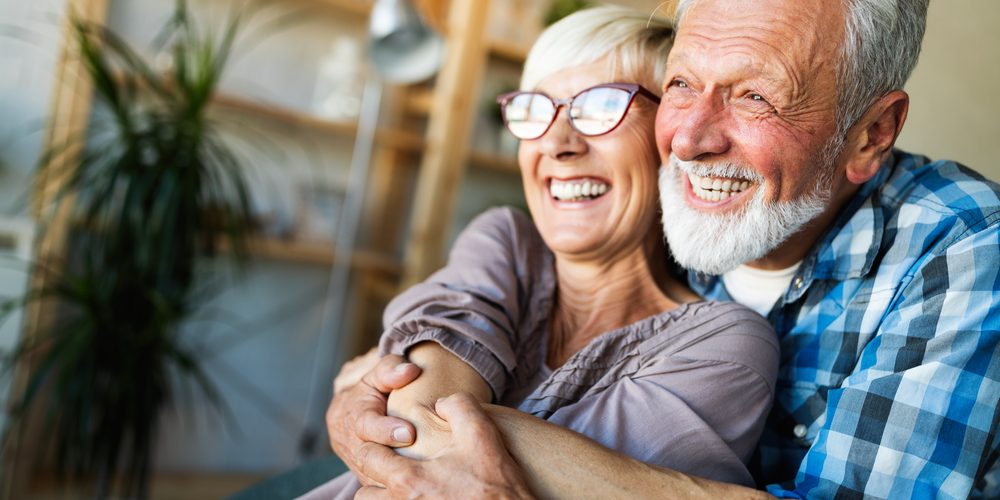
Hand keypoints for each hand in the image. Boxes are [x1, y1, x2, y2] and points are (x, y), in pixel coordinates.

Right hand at [326, 353, 421, 484]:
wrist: (353, 413)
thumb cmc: (374, 391)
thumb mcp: (379, 375)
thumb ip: (391, 370)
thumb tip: (410, 370)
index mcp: (352, 416)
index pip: (365, 425)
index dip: (385, 430)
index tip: (409, 432)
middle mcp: (350, 444)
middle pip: (368, 456)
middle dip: (393, 458)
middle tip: (420, 456)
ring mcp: (357, 464)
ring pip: (373, 476)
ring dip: (395, 477)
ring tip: (422, 474)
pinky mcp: (367, 477)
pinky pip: (381, 488)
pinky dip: (395, 487)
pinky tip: (417, 484)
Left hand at [354, 393, 533, 498]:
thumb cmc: (496, 484)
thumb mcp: (481, 435)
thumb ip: (458, 406)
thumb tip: (441, 403)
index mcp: (407, 480)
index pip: (368, 457)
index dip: (373, 444)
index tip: (386, 441)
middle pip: (363, 494)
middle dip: (373, 478)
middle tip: (392, 467)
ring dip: (384, 497)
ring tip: (405, 487)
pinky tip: (424, 497)